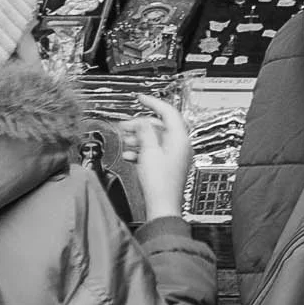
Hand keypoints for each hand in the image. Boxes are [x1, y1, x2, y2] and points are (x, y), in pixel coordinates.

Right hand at [121, 95, 193, 222]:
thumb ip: (145, 133)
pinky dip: (140, 151)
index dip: (153, 103)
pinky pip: (153, 152)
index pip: (168, 112)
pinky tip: (128, 154)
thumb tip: (142, 121)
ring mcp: (173, 155)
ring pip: (154, 139)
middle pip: (159, 126)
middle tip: (124, 126)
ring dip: (138, 138)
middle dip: (140, 125)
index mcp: (179, 138)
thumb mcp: (149, 152)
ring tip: (124, 141)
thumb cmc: (159, 183)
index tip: (141, 98)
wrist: (162, 206)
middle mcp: (179, 145)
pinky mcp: (166, 165)